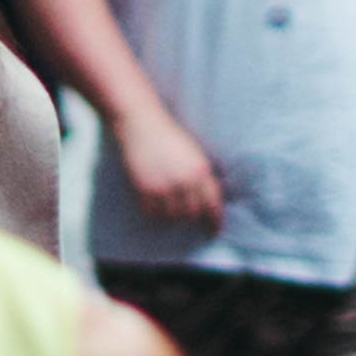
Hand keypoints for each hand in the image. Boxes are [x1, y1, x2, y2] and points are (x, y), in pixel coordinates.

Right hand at [114, 105, 227, 229]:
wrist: (140, 124)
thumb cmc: (168, 137)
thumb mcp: (193, 154)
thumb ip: (200, 177)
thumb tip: (205, 203)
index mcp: (201, 170)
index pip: (213, 204)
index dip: (214, 222)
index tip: (212, 232)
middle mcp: (185, 181)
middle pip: (192, 214)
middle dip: (189, 218)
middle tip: (182, 216)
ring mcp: (164, 186)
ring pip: (171, 216)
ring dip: (169, 216)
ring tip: (165, 208)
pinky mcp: (144, 189)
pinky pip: (151, 212)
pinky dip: (152, 213)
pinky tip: (151, 205)